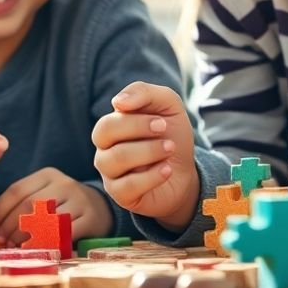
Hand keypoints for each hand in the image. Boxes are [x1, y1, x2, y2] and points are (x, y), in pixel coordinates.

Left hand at [0, 167, 113, 244]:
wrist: (100, 208)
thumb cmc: (60, 204)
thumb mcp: (37, 197)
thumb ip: (8, 207)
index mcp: (47, 175)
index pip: (17, 190)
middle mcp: (64, 184)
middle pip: (29, 203)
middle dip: (9, 224)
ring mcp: (79, 200)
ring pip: (46, 218)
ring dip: (25, 235)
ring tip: (13, 246)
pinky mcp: (91, 219)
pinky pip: (64, 233)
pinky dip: (47, 243)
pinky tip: (35, 250)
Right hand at [91, 81, 198, 231]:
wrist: (185, 172)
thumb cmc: (171, 136)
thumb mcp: (167, 105)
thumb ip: (144, 92)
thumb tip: (117, 102)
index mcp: (112, 125)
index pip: (110, 119)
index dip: (136, 119)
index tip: (163, 122)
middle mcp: (105, 148)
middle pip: (102, 133)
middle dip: (137, 129)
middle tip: (164, 132)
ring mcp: (110, 173)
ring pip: (114, 159)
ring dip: (148, 152)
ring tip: (169, 150)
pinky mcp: (120, 195)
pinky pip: (127, 186)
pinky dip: (151, 176)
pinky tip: (167, 170)